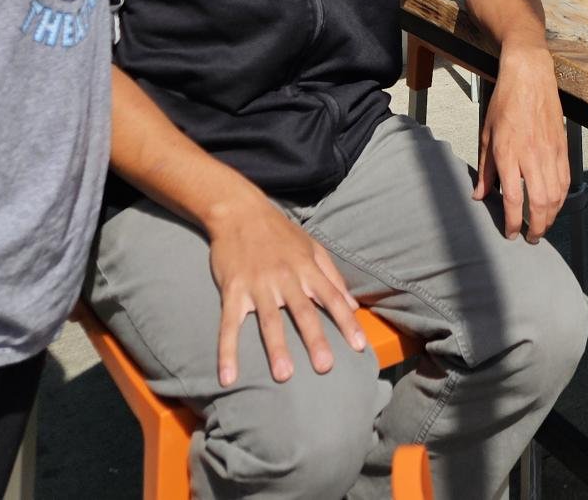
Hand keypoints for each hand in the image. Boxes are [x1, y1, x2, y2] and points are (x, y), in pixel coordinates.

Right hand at [205, 192, 365, 386]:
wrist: (239, 211)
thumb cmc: (279, 232)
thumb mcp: (312, 247)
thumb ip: (332, 276)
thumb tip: (352, 305)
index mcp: (307, 268)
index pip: (332, 298)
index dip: (347, 322)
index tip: (360, 347)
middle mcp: (285, 277)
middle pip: (303, 312)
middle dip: (315, 340)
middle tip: (325, 368)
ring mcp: (257, 284)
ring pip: (269, 320)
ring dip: (276, 348)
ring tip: (284, 375)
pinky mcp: (232, 289)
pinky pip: (229, 324)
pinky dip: (228, 351)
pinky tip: (228, 376)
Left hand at [476, 43, 568, 241]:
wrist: (529, 76)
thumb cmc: (505, 102)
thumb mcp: (487, 134)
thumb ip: (485, 168)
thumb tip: (480, 195)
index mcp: (508, 153)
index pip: (514, 199)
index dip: (513, 222)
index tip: (510, 234)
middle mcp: (531, 155)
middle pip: (540, 203)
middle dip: (537, 227)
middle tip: (531, 238)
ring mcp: (550, 151)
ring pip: (556, 194)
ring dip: (551, 216)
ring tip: (543, 226)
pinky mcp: (562, 146)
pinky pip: (565, 179)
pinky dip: (562, 197)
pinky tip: (555, 205)